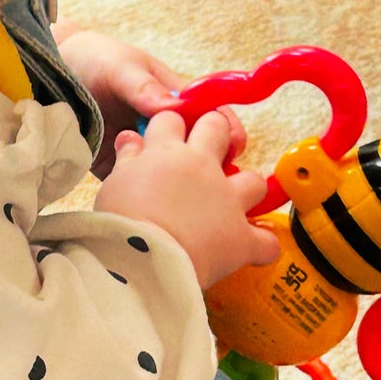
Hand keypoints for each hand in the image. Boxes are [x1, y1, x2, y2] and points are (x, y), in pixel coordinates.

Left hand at [56, 26, 245, 178]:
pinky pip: (135, 189)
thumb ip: (142, 87)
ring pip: (171, 179)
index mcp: (177, 102)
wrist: (49, 77)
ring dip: (173, 191)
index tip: (226, 150)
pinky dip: (138, 197)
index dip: (227, 136)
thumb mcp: (119, 67)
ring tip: (166, 197)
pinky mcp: (118, 171)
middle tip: (199, 184)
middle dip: (206, 174)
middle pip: (199, 157)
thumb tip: (171, 107)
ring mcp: (144, 153)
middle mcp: (166, 131)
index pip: (215, 120)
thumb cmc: (95, 61)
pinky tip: (134, 201)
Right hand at [93, 109, 278, 290]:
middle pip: (218, 128)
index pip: (170, 120)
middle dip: (215, 132)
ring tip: (234, 203)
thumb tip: (129, 138)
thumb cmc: (120, 221)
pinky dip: (260, 246)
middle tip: (207, 150)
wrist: (141, 259)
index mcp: (167, 152)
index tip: (164, 138)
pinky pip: (265, 241)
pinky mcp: (241, 237)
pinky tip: (252, 250)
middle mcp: (203, 167)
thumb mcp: (114, 183)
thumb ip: (127, 158)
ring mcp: (227, 200)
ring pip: (253, 180)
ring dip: (246, 189)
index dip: (168, 126)